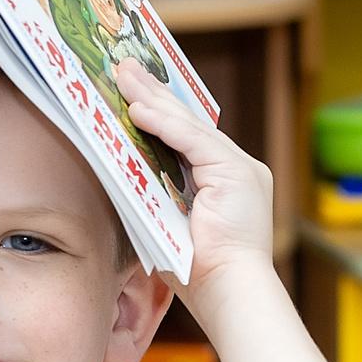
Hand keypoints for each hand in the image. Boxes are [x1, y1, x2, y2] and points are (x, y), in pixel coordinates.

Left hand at [116, 60, 273, 301]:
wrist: (229, 292)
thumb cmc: (198, 273)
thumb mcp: (168, 222)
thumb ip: (155, 193)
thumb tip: (120, 170)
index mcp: (225, 181)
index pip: (188, 137)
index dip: (159, 111)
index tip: (132, 91)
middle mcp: (238, 169)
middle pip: (188, 122)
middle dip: (152, 93)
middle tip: (122, 69)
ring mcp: (241, 169)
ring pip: (190, 126)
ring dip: (153, 100)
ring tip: (123, 78)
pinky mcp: (237, 173)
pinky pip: (193, 141)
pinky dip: (165, 124)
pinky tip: (139, 109)